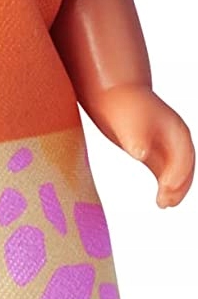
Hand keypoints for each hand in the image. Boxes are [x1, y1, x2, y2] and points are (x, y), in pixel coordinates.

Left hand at [95, 85, 194, 207]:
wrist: (113, 94)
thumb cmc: (123, 105)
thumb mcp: (129, 120)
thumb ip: (135, 137)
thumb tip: (140, 153)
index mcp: (176, 129)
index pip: (183, 155)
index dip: (177, 173)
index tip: (166, 187)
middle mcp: (176, 139)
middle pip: (186, 167)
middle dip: (179, 186)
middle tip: (165, 202)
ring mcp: (166, 147)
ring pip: (178, 173)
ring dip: (174, 189)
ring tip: (163, 204)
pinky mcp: (154, 155)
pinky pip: (166, 174)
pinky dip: (165, 187)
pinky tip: (160, 200)